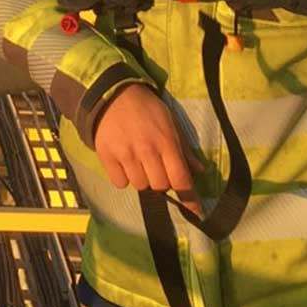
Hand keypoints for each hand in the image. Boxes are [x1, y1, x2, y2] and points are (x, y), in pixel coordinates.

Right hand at [92, 84, 203, 216]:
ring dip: (142, 179)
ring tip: (138, 162)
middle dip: (162, 181)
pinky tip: (124, 162)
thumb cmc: (146, 108)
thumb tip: (199, 171)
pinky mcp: (106, 156)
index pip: (181, 179)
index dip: (189, 198)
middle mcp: (146, 151)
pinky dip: (123, 177)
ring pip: (140, 186)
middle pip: (160, 186)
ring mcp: (125, 154)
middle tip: (156, 166)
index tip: (196, 212)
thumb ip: (183, 148)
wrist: (112, 94)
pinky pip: (120, 182)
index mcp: (166, 142)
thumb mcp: (170, 122)